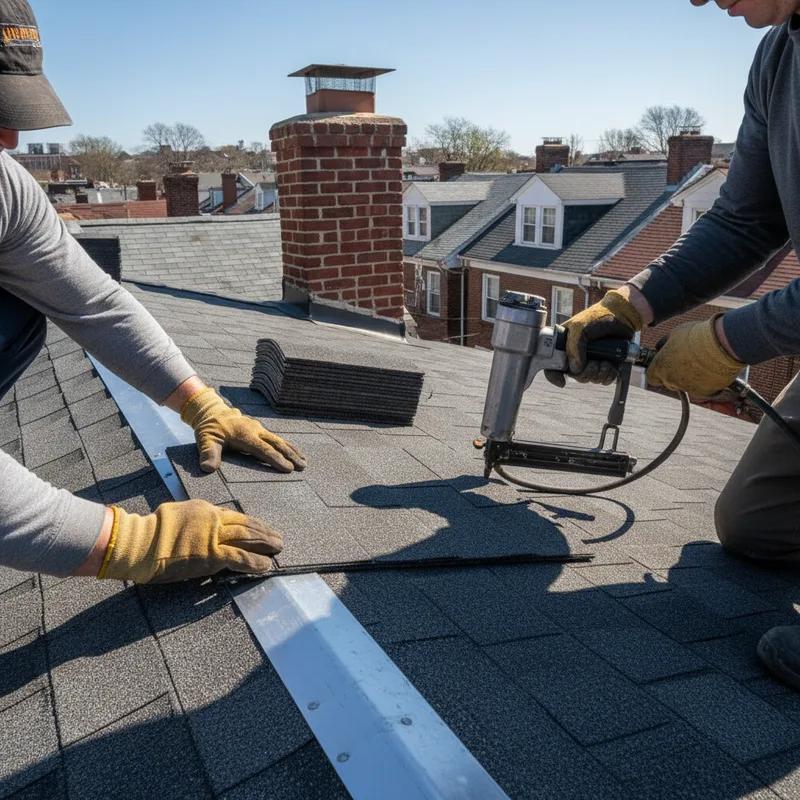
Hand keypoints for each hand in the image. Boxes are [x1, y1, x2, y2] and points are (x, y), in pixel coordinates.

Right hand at [97, 499, 282, 582]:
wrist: (141, 542)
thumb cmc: (152, 531)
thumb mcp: (178, 513)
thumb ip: (196, 518)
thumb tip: (204, 523)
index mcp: (205, 509)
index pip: (234, 516)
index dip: (251, 524)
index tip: (261, 528)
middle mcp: (213, 520)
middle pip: (246, 524)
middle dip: (264, 532)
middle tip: (278, 538)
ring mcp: (214, 537)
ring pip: (248, 538)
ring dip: (265, 544)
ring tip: (278, 549)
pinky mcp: (212, 555)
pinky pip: (240, 558)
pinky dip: (255, 562)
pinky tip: (265, 565)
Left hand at [181, 386, 305, 472]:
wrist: (212, 411)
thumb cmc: (209, 428)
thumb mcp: (205, 439)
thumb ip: (208, 453)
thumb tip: (207, 468)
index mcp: (245, 434)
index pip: (264, 449)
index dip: (276, 459)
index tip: (288, 469)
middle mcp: (255, 430)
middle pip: (277, 444)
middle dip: (291, 455)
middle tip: (303, 467)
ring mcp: (259, 429)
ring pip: (279, 441)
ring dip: (292, 451)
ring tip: (304, 462)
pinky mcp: (260, 430)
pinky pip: (276, 439)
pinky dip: (287, 446)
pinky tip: (294, 453)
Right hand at [545, 289, 642, 387]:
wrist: (622, 315)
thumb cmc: (597, 317)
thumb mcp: (579, 327)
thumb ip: (573, 347)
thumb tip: (575, 369)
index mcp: (563, 345)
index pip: (551, 365)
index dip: (554, 376)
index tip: (562, 382)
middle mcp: (575, 355)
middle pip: (573, 375)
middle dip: (585, 373)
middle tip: (595, 363)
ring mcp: (590, 361)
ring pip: (589, 378)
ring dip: (598, 373)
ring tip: (606, 362)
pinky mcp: (604, 364)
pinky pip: (603, 379)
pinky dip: (608, 375)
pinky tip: (611, 366)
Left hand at [647, 315, 743, 394]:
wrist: (722, 343)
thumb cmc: (697, 335)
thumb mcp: (675, 334)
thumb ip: (665, 344)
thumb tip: (661, 346)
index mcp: (660, 367)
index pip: (651, 376)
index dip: (657, 370)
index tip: (663, 364)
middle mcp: (671, 381)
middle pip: (668, 382)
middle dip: (673, 374)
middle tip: (685, 361)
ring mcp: (688, 388)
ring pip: (685, 385)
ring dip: (690, 377)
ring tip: (701, 362)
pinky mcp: (705, 392)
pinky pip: (702, 388)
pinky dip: (705, 381)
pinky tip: (711, 368)